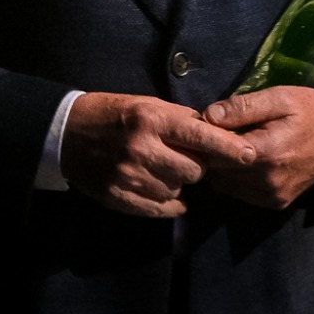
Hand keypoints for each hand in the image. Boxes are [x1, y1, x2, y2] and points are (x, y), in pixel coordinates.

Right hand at [60, 92, 254, 217]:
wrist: (64, 133)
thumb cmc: (110, 114)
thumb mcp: (144, 104)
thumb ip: (179, 120)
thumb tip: (215, 134)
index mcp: (149, 119)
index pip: (200, 136)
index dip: (228, 147)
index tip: (249, 155)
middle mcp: (141, 148)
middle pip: (194, 170)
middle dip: (195, 166)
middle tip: (181, 157)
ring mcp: (129, 176)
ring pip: (178, 190)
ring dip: (177, 182)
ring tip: (160, 169)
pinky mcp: (119, 197)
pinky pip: (160, 208)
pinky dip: (167, 201)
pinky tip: (157, 187)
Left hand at [200, 87, 313, 208]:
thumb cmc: (310, 110)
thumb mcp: (279, 97)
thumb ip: (242, 107)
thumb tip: (208, 116)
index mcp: (267, 153)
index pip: (214, 155)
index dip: (203, 140)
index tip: (200, 126)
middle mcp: (269, 181)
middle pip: (217, 172)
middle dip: (210, 154)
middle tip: (211, 134)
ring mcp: (273, 196)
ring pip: (226, 185)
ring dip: (221, 168)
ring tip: (228, 146)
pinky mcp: (277, 203)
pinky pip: (240, 193)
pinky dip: (235, 178)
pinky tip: (241, 160)